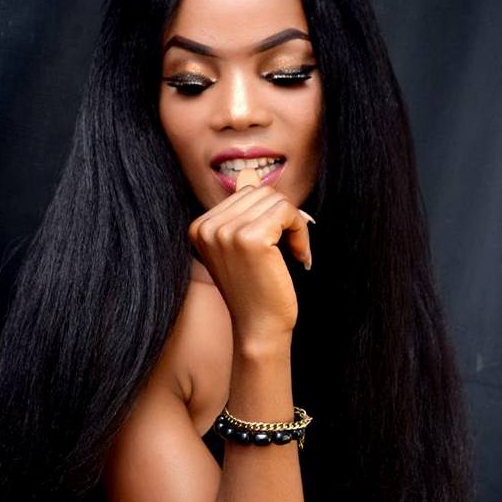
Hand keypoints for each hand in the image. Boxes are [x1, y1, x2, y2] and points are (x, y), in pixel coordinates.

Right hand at [187, 184, 313, 340]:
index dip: (270, 216)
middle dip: (283, 218)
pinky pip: (288, 212)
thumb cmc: (255, 291)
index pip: (246, 193)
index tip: (276, 246)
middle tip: (289, 249)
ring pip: (276, 199)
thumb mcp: (243, 247)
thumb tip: (249, 173)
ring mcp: (226, 231)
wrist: (259, 329)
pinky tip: (300, 256)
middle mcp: (207, 227)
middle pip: (261, 192)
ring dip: (294, 225)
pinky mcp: (251, 238)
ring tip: (292, 253)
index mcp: (199, 227)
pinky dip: (301, 231)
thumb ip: (244, 210)